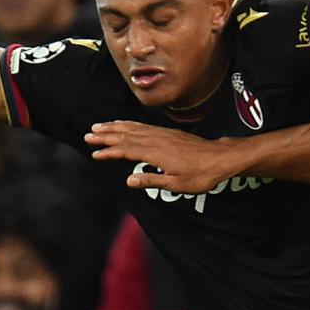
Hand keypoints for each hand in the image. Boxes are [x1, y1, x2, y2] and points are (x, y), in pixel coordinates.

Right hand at [87, 121, 239, 191]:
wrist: (221, 158)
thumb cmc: (201, 175)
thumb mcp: (177, 184)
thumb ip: (152, 181)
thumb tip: (129, 181)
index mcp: (155, 153)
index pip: (126, 151)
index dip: (109, 152)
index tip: (95, 154)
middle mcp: (156, 140)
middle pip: (125, 135)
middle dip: (105, 135)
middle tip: (88, 136)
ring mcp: (162, 134)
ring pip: (133, 128)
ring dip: (114, 127)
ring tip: (98, 126)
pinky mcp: (168, 132)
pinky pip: (143, 126)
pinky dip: (129, 124)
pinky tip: (123, 125)